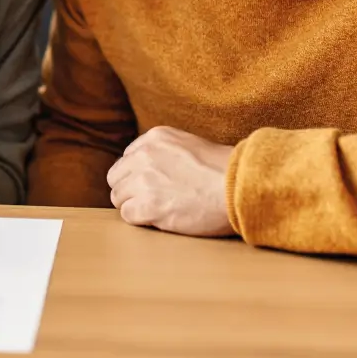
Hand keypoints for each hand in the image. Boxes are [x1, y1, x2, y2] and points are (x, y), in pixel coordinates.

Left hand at [107, 126, 235, 236]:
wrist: (240, 186)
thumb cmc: (224, 171)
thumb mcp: (189, 145)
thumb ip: (164, 153)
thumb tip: (148, 170)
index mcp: (154, 137)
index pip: (127, 159)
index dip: (137, 175)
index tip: (153, 185)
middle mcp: (144, 155)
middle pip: (117, 178)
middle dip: (130, 191)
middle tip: (151, 201)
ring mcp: (144, 180)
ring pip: (118, 198)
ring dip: (136, 206)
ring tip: (160, 210)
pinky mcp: (149, 205)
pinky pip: (128, 215)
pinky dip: (141, 220)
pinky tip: (162, 218)